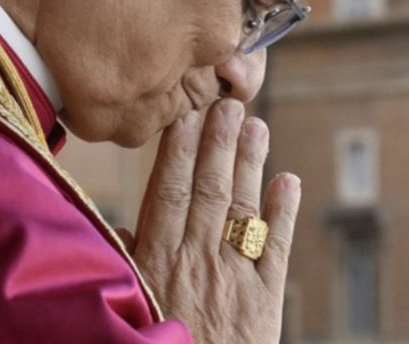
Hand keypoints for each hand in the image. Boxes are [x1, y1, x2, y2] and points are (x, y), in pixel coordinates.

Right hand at [125, 99, 299, 343]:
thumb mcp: (127, 303)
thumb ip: (126, 262)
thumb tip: (121, 226)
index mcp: (158, 262)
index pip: (169, 194)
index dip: (178, 153)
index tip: (185, 116)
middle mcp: (198, 262)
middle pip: (210, 191)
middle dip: (219, 144)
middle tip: (228, 104)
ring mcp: (236, 278)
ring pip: (244, 210)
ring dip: (250, 165)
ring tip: (257, 127)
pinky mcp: (265, 301)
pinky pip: (278, 249)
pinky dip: (284, 214)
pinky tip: (288, 181)